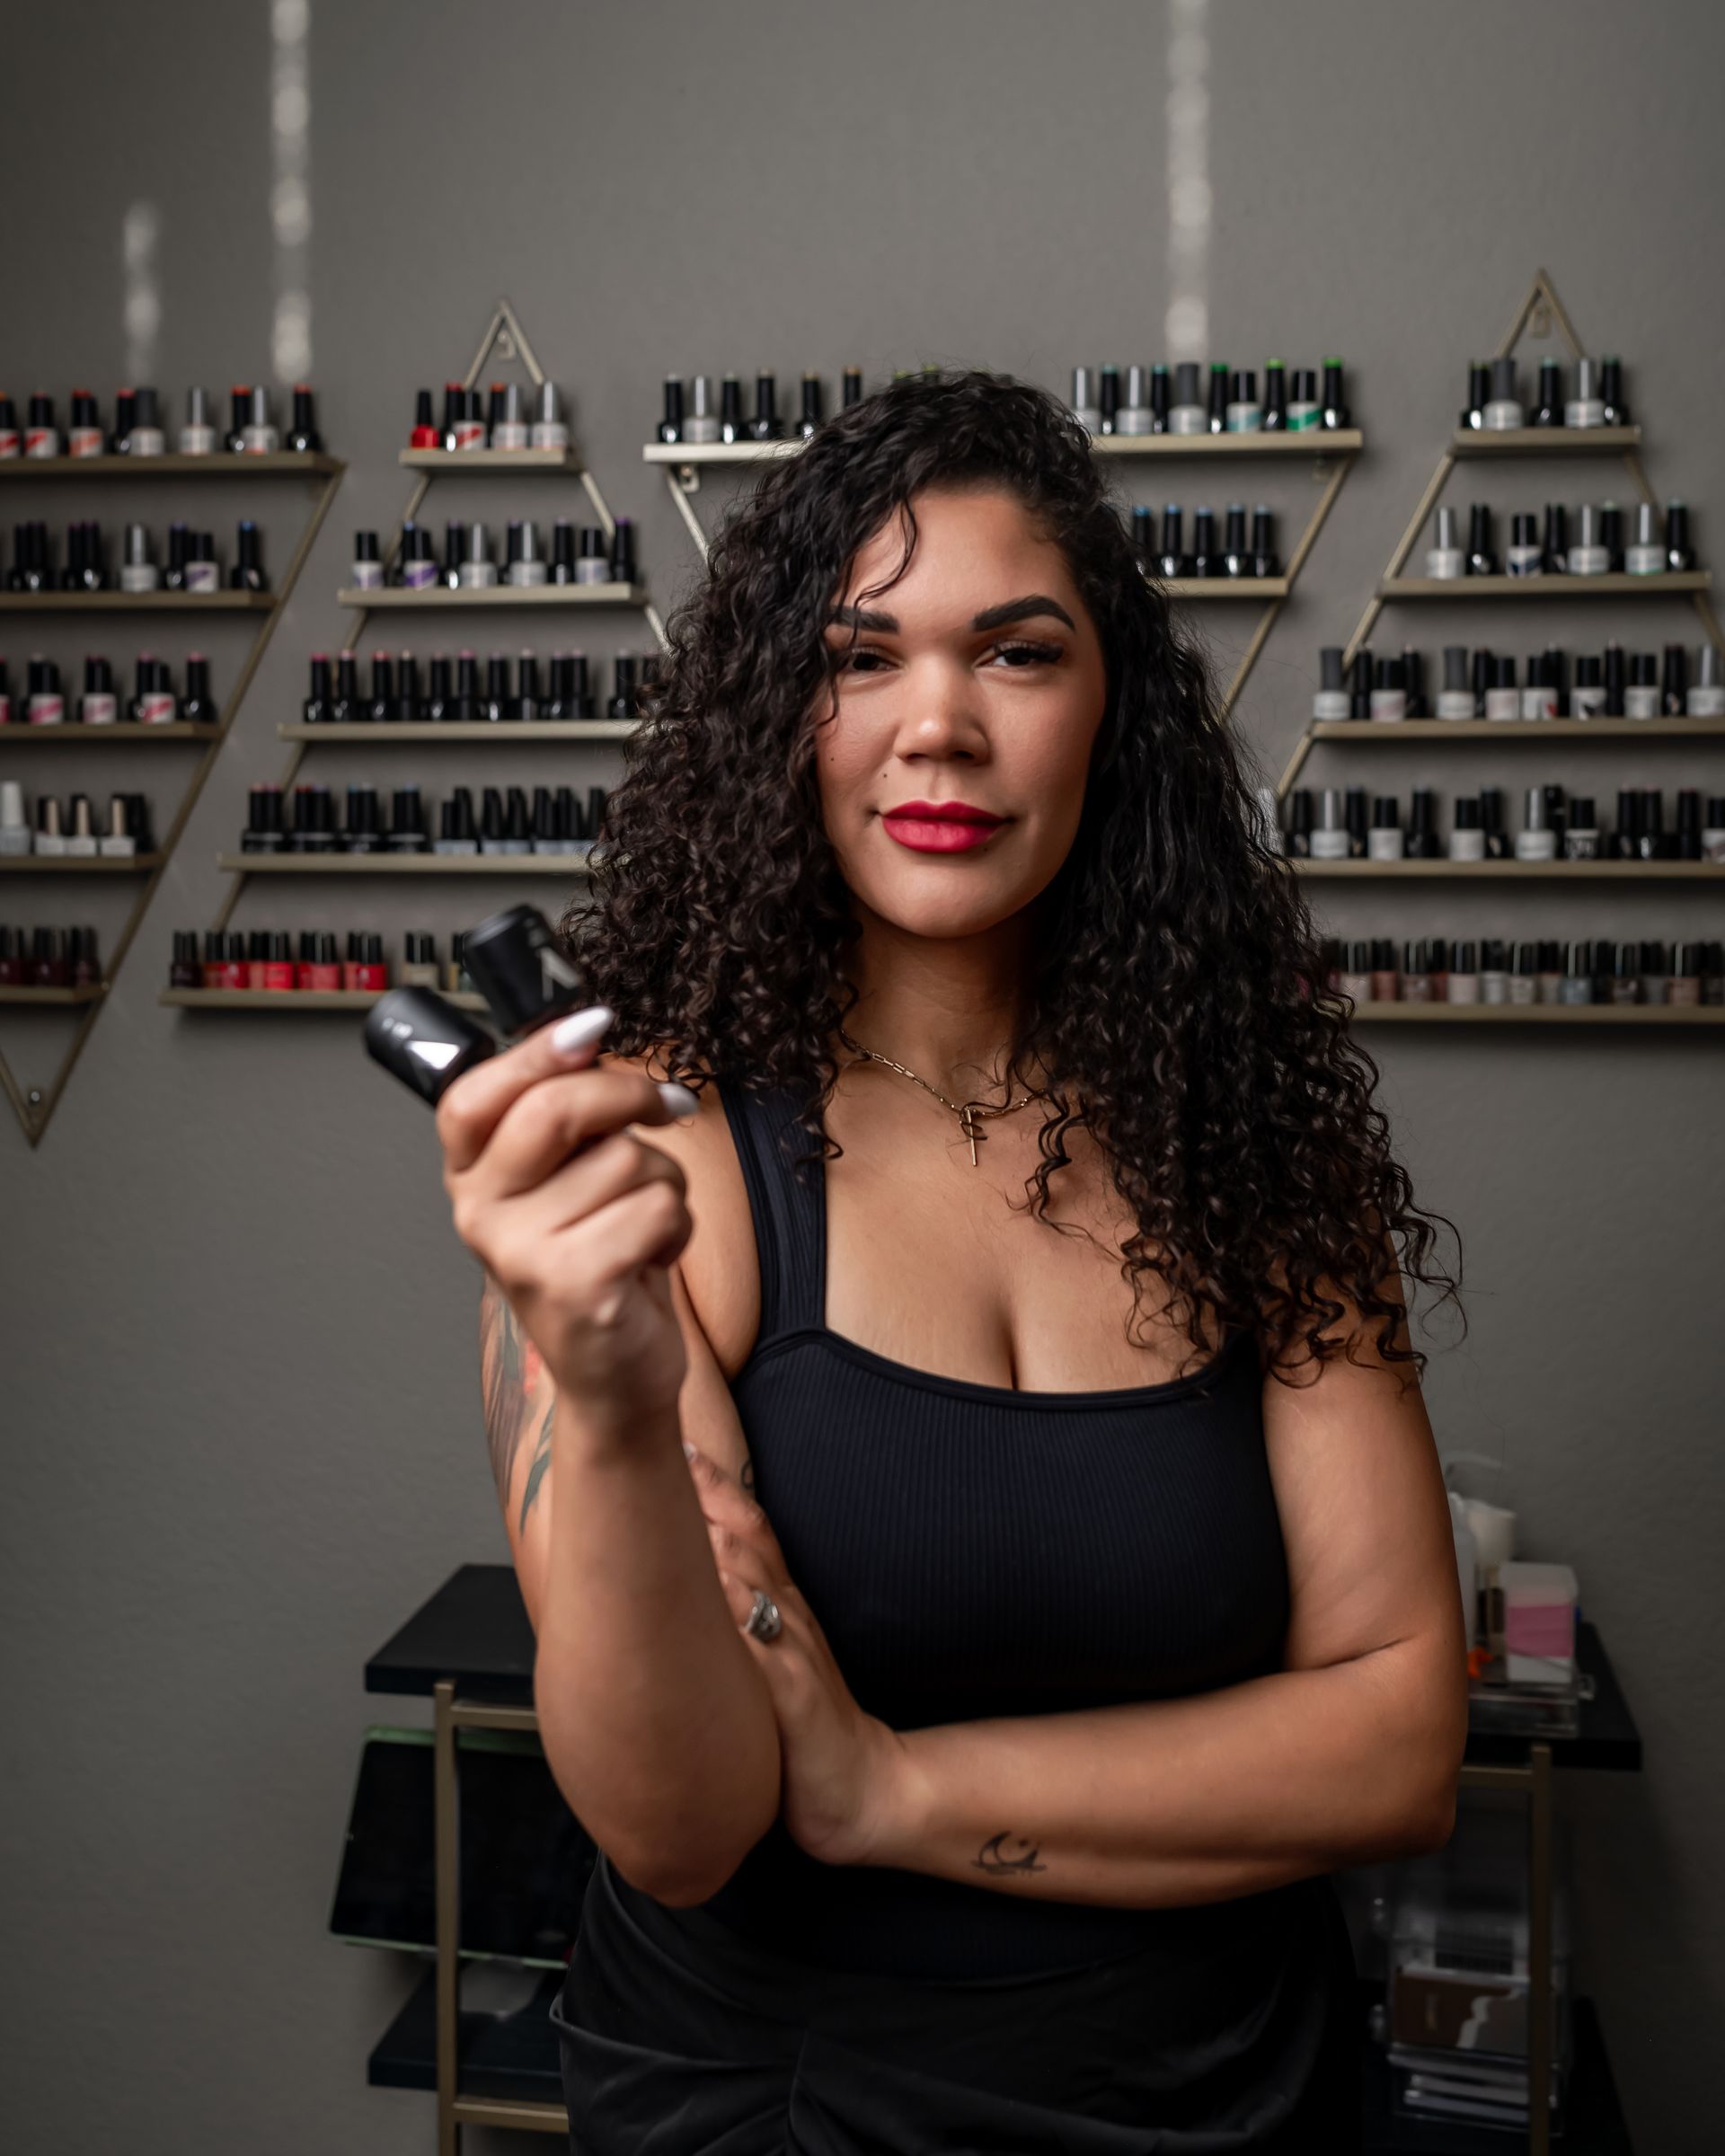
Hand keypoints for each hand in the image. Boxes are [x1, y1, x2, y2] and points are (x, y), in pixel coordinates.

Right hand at [436, 1004, 699, 1430]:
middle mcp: (480, 1213)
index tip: (593, 1026)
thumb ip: (566, 1116)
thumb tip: (592, 1031)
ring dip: (664, 1182)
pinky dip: (677, 1226)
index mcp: (470, 1177)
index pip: (473, 1095)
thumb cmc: (599, 1262)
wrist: (614, 1372)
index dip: (535, 1051)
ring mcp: (520, 1252)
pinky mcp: (575, 1284)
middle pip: (556, 1109)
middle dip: (629, 1094)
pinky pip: (657, 1208)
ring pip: (626, 1159)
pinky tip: (653, 1256)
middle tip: (664, 1106)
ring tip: (644, 1222)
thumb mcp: (568, 1181)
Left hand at [682, 1442, 911, 1869]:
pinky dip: (736, 1620)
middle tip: (669, 1444)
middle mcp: (789, 1617)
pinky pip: (764, 1652)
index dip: (717, 1484)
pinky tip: (712, 1592)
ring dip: (716, 1538)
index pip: (750, 1529)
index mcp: (783, 1607)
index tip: (679, 1442)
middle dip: (710, 1492)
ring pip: (753, 1582)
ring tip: (677, 1498)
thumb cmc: (807, 1727)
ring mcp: (793, 1653)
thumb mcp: (774, 1660)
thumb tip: (692, 1579)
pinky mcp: (794, 1699)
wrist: (863, 1789)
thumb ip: (742, 1619)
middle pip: (749, 1538)